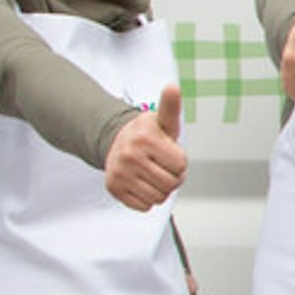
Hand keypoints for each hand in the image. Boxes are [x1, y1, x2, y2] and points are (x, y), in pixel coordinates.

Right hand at [103, 85, 186, 211]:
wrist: (115, 142)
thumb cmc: (147, 134)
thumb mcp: (163, 121)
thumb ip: (171, 108)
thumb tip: (173, 88)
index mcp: (145, 138)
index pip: (181, 166)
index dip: (180, 163)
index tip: (171, 155)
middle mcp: (130, 155)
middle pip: (171, 184)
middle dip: (173, 178)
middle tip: (163, 167)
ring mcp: (120, 173)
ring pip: (158, 198)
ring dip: (161, 189)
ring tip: (153, 174)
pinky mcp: (114, 188)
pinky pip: (144, 206)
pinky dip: (147, 199)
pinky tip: (142, 183)